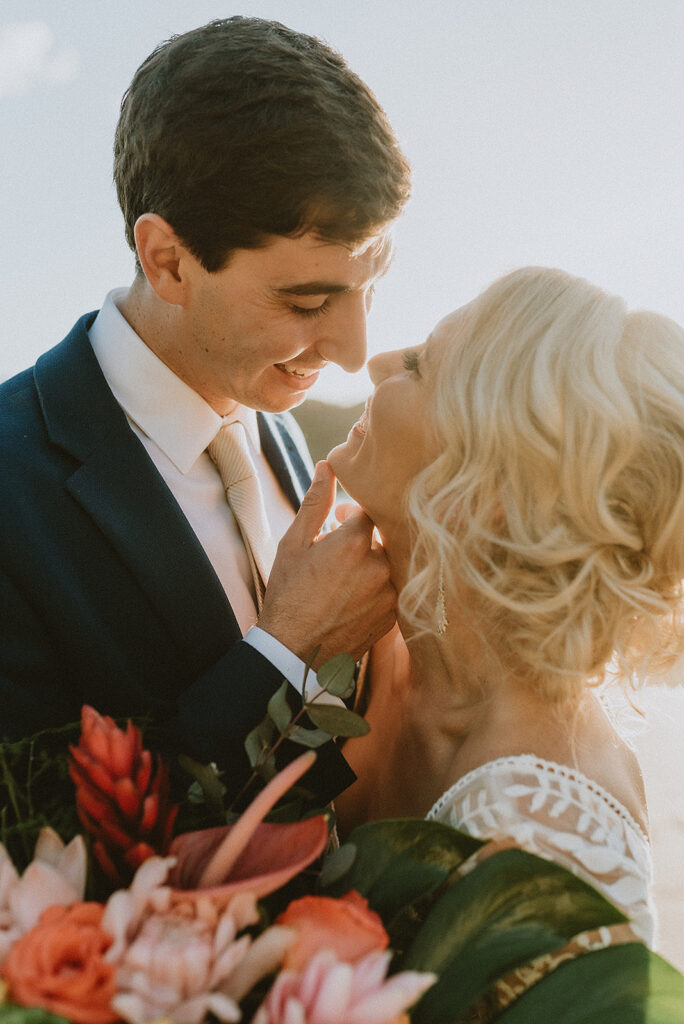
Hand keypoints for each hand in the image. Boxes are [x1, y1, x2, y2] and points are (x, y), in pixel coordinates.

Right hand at [258, 461, 396, 663]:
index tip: (339, 521)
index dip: (354, 513)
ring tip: (343, 577)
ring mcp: (389, 593)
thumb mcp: (294, 544)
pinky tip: (351, 597)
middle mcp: (379, 566)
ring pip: (389, 563)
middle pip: (384, 536)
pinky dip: (377, 587)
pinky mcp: (393, 616)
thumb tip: (328, 465)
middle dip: (364, 538)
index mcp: (354, 543)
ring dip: (371, 564)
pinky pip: (392, 589)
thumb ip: (316, 503)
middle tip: (339, 550)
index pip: (371, 510)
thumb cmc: (287, 595)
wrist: (292, 653)